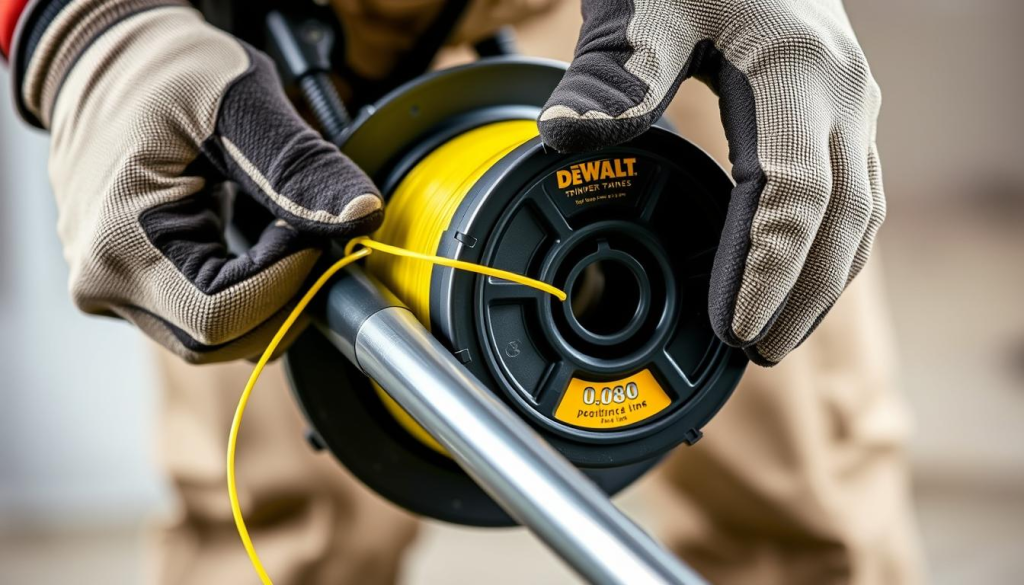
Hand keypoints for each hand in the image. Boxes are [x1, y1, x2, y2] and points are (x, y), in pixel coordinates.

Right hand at [19, 2, 381, 361]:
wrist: (105, 60)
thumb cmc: (163, 70)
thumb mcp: (242, 101)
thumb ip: (302, 168)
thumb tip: (363, 216)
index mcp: (120, 240)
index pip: (222, 313)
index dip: (286, 282)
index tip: (316, 233)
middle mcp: (105, 281)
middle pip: (222, 338)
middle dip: (284, 293)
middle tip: (308, 233)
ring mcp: (114, 289)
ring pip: (217, 335)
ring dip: (269, 293)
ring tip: (282, 228)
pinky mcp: (131, 286)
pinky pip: (204, 313)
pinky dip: (249, 288)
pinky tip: (261, 242)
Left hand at [540, 0, 884, 364]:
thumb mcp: (646, 6)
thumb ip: (612, 76)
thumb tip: (562, 137)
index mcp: (796, 74)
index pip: (794, 196)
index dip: (767, 271)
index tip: (736, 329)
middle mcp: (841, 93)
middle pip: (843, 219)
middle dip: (804, 295)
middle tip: (759, 352)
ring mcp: (849, 99)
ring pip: (858, 210)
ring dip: (823, 279)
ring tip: (777, 332)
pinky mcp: (838, 107)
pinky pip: (852, 189)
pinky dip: (825, 243)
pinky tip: (789, 271)